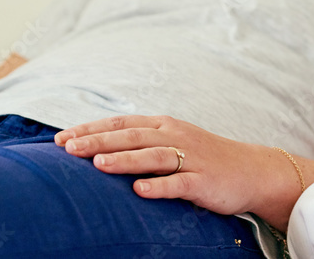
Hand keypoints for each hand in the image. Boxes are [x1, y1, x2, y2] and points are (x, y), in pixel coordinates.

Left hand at [55, 115, 275, 217]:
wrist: (252, 171)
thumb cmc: (207, 159)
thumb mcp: (174, 143)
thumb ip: (142, 143)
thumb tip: (98, 149)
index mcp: (165, 126)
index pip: (122, 123)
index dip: (91, 129)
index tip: (61, 138)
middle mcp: (176, 136)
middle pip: (133, 135)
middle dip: (99, 141)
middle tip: (68, 148)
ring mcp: (192, 158)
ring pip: (153, 156)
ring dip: (125, 159)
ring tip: (97, 165)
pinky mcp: (204, 181)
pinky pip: (180, 183)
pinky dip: (160, 186)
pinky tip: (140, 191)